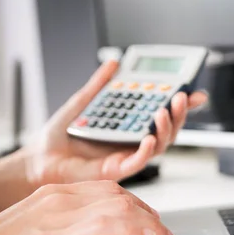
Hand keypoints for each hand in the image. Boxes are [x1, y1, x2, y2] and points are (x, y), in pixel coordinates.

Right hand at [0, 181, 173, 234]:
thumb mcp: (35, 233)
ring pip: (119, 205)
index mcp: (54, 194)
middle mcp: (58, 196)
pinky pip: (108, 223)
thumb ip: (63, 226)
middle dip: (147, 214)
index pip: (108, 190)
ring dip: (148, 223)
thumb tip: (88, 234)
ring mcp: (57, 211)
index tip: (149, 222)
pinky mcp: (56, 233)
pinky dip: (134, 230)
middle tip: (161, 234)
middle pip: (119, 194)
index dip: (135, 205)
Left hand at [25, 61, 206, 186]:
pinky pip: (138, 162)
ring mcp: (126, 155)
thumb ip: (100, 84)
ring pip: (159, 145)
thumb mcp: (82, 102)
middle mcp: (132, 141)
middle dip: (178, 113)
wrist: (40, 158)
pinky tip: (149, 137)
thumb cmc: (59, 137)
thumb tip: (114, 64)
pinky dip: (146, 150)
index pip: (161, 113)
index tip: (194, 92)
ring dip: (166, 128)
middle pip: (167, 129)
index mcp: (128, 125)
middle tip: (180, 97)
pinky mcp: (117, 170)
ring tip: (163, 112)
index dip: (180, 105)